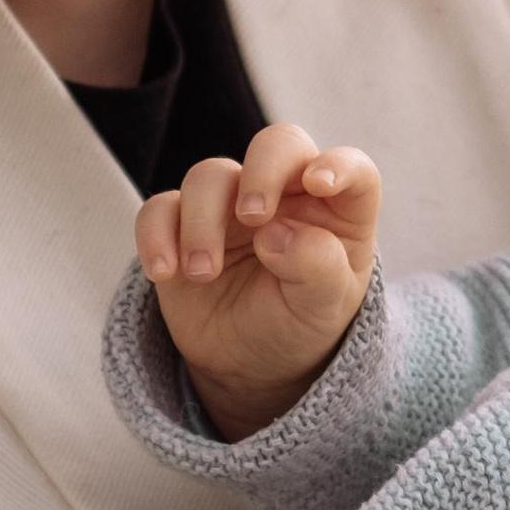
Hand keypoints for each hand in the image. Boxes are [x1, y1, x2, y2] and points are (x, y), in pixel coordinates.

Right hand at [135, 125, 379, 439]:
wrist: (247, 364)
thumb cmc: (298, 325)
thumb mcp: (322, 310)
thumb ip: (316, 269)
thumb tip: (277, 233)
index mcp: (336, 212)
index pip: (354, 172)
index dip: (340, 165)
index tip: (319, 184)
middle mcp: (285, 195)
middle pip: (276, 145)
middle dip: (262, 172)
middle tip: (253, 217)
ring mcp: (230, 206)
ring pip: (209, 176)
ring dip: (202, 220)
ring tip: (203, 273)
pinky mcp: (181, 224)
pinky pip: (160, 209)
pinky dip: (155, 234)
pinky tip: (164, 271)